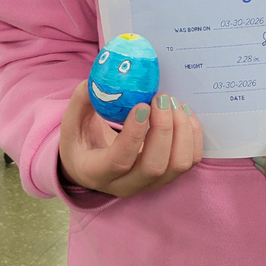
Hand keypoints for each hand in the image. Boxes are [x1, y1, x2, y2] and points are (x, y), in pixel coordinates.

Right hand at [59, 83, 201, 197]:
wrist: (92, 162)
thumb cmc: (82, 139)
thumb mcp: (72, 121)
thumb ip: (82, 99)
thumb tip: (95, 80)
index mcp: (96, 172)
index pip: (119, 161)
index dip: (134, 134)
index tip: (142, 105)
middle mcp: (125, 184)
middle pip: (154, 166)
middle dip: (163, 128)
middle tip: (161, 98)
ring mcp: (149, 183)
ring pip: (178, 165)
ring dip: (181, 130)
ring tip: (173, 102)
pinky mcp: (168, 176)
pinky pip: (190, 160)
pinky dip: (192, 135)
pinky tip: (183, 112)